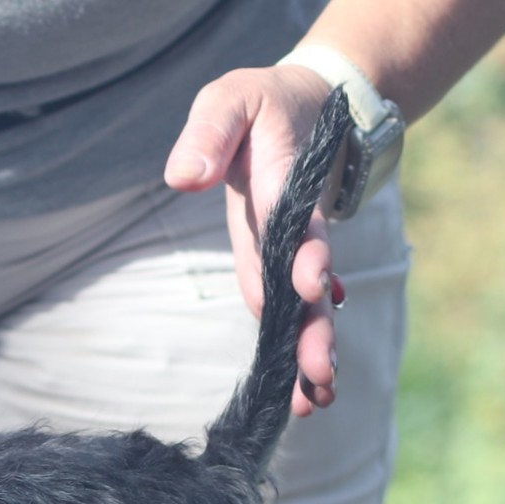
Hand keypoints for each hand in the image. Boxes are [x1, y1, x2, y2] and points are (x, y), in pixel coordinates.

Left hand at [164, 64, 339, 416]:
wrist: (302, 108)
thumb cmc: (257, 104)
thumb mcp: (228, 99)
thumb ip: (209, 133)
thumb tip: (184, 177)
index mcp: (283, 184)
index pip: (296, 224)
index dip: (306, 258)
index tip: (315, 291)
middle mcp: (295, 226)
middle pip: (308, 283)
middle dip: (315, 330)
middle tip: (320, 374)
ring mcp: (291, 250)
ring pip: (305, 308)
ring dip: (310, 352)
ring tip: (315, 402)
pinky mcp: (281, 265)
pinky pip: (290, 310)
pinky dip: (297, 346)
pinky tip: (303, 391)